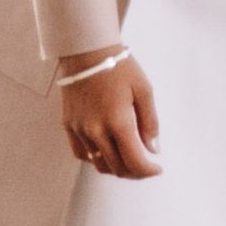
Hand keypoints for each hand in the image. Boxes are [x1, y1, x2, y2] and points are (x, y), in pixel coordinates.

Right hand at [59, 51, 160, 179]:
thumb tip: (153, 149)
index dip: (148, 171)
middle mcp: (96, 131)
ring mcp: (79, 130)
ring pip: (98, 164)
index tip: (157, 169)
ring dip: (116, 168)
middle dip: (135, 173)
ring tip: (129, 160)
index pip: (134, 161)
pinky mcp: (68, 126)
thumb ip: (150, 123)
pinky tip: (107, 150)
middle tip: (146, 167)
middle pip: (116, 168)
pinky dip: (96, 158)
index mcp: (118, 122)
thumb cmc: (119, 67)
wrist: (87, 52)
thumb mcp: (144, 90)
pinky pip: (81, 153)